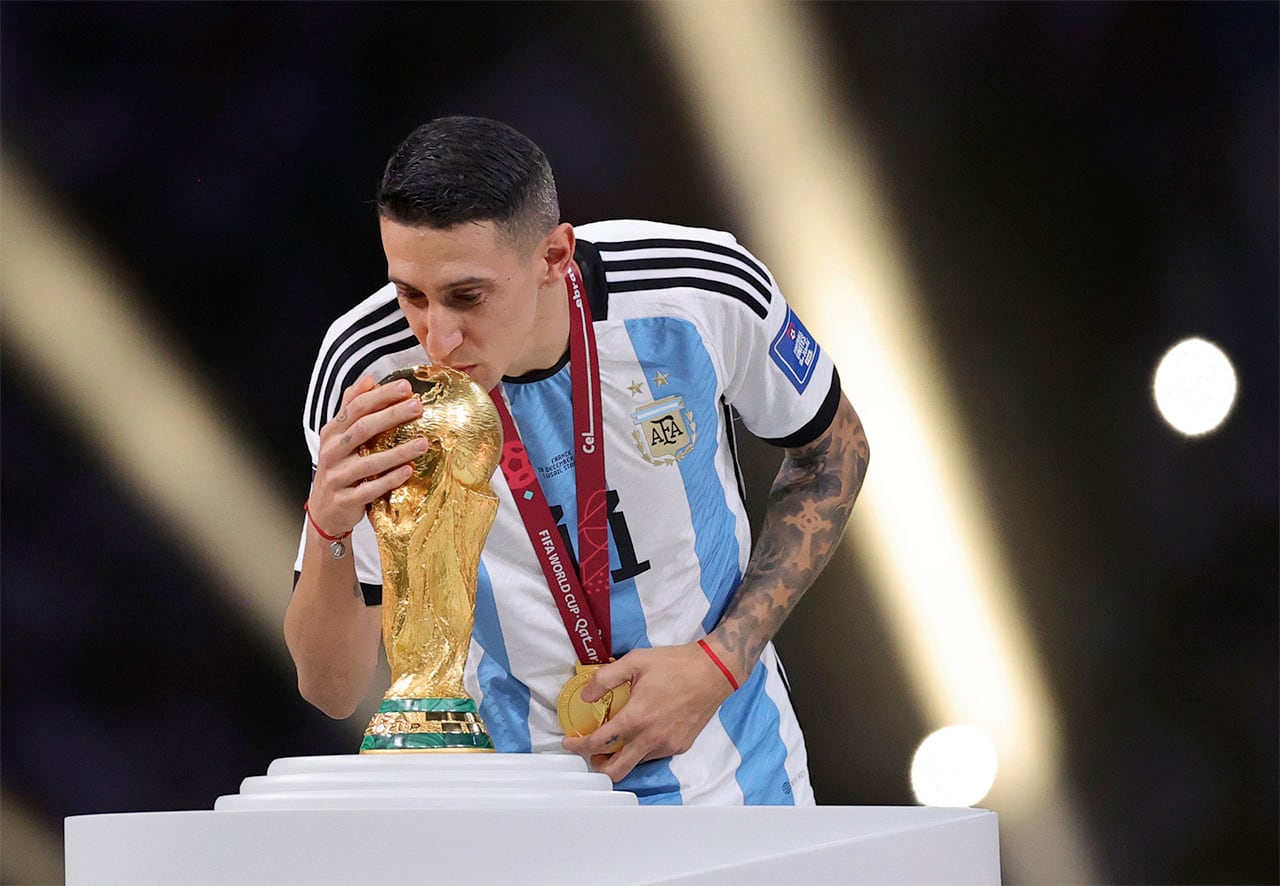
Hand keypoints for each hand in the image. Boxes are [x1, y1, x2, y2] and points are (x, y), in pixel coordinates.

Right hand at [306, 375, 426, 537]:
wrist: (325, 511)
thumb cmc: (338, 469)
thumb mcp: (339, 437)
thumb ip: (351, 408)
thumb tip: (368, 379)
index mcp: (332, 433)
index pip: (355, 407)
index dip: (380, 396)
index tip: (406, 387)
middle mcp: (332, 452)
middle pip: (363, 429)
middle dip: (392, 415)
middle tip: (418, 407)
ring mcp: (337, 477)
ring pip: (369, 461)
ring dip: (398, 452)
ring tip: (423, 443)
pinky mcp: (345, 500)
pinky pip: (370, 489)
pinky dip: (390, 480)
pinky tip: (409, 470)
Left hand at [561, 641, 737, 782]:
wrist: (714, 672)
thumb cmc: (675, 664)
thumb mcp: (636, 661)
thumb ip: (606, 678)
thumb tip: (585, 695)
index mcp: (636, 718)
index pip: (599, 742)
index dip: (578, 746)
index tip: (569, 743)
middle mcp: (651, 738)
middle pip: (616, 770)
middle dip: (598, 766)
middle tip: (591, 753)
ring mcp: (668, 746)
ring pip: (636, 763)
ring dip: (622, 756)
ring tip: (618, 738)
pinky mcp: (681, 746)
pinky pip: (654, 755)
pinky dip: (642, 749)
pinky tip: (643, 731)